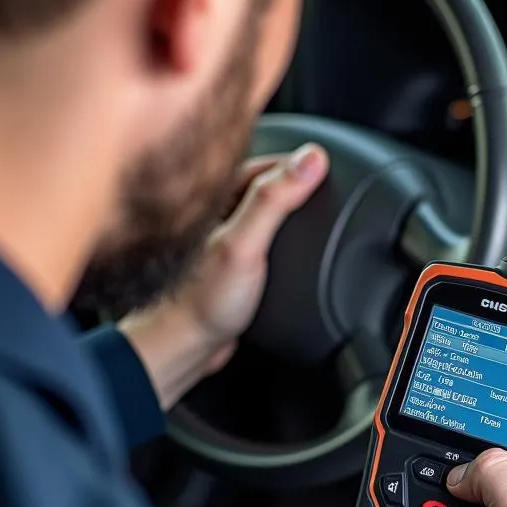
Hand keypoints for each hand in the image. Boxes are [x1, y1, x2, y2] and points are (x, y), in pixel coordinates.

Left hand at [121, 145, 327, 408]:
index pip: (262, 163)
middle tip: (319, 191)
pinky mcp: (226, 262)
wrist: (183, 347)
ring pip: (258, 213)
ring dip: (281, 216)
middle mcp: (213, 212)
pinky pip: (255, 239)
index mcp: (211, 196)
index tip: (323, 167)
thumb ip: (274, 200)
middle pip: (262, 186)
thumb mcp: (244, 245)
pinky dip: (273, 241)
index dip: (295, 164)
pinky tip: (283, 253)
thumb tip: (311, 159)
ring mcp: (219, 236)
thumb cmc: (201, 301)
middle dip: (290, 188)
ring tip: (306, 220)